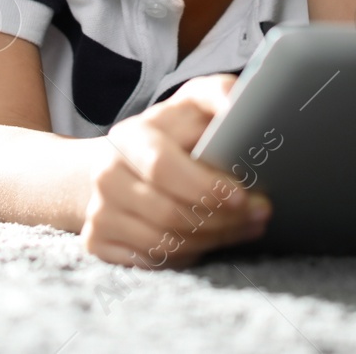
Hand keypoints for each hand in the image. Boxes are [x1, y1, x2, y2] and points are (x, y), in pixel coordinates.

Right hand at [81, 74, 272, 268]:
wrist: (120, 163)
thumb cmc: (170, 134)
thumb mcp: (192, 105)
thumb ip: (216, 94)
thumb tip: (237, 103)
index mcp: (129, 137)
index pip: (163, 167)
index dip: (204, 186)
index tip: (242, 197)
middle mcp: (106, 174)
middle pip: (168, 213)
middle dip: (222, 220)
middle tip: (259, 216)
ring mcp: (97, 210)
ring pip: (163, 243)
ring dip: (212, 240)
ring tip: (245, 228)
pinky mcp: (96, 241)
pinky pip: (151, 262)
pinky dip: (185, 256)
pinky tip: (207, 240)